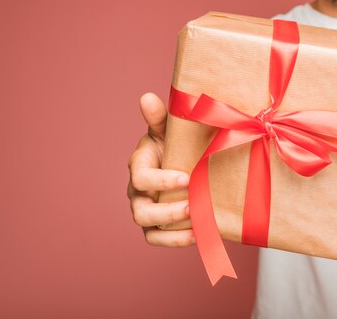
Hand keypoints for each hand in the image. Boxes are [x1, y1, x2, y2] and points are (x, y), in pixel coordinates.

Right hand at [127, 93, 194, 246]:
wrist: (189, 158)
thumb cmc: (177, 142)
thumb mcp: (170, 129)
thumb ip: (160, 117)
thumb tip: (147, 97)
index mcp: (140, 165)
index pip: (141, 178)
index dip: (162, 181)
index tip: (187, 177)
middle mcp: (138, 191)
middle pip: (141, 210)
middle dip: (167, 211)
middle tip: (193, 205)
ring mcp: (146, 210)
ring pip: (148, 228)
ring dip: (172, 229)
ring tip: (197, 222)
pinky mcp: (156, 225)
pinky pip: (158, 239)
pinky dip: (176, 241)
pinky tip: (198, 235)